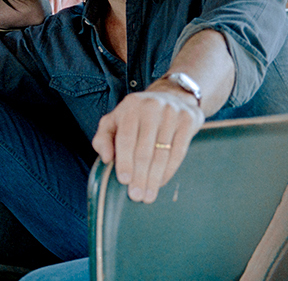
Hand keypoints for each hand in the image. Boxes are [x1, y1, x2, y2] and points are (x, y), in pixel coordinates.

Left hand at [91, 87, 203, 202]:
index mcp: (130, 106)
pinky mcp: (189, 120)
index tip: (124, 181)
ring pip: (162, 153)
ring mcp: (172, 113)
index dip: (124, 161)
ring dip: (154, 177)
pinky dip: (169, 170)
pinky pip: (179, 151)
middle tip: (137, 196)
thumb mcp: (114, 120)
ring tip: (148, 195)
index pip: (126, 138)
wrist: (172, 96)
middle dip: (140, 175)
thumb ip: (103, 137)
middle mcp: (151, 107)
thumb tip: (105, 158)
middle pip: (144, 149)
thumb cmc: (137, 115)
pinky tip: (161, 182)